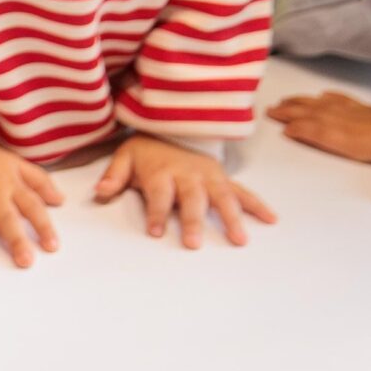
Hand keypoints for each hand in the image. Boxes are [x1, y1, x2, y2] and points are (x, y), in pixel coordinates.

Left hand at [92, 135, 275, 248]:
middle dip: (194, 220)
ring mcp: (208, 176)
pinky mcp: (223, 178)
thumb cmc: (147, 150)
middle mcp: (188, 174)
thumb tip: (100, 191)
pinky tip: (271, 219)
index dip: (157, 212)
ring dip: (231, 218)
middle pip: (192, 198)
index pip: (159, 195)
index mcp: (162, 172)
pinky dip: (257, 204)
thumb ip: (113, 175)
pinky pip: (242, 191)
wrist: (171, 126)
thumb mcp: (125, 156)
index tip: (156, 231)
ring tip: (239, 240)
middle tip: (194, 244)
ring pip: (222, 197)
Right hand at [267, 90, 370, 204]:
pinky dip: (329, 98)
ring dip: (302, 103)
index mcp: (357, 140)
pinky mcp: (368, 108)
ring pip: (324, 106)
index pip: (323, 133)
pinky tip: (321, 96)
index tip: (284, 128)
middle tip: (269, 110)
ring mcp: (359, 114)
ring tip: (284, 101)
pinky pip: (343, 100)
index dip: (303, 130)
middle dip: (292, 113)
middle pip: (316, 116)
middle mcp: (352, 124)